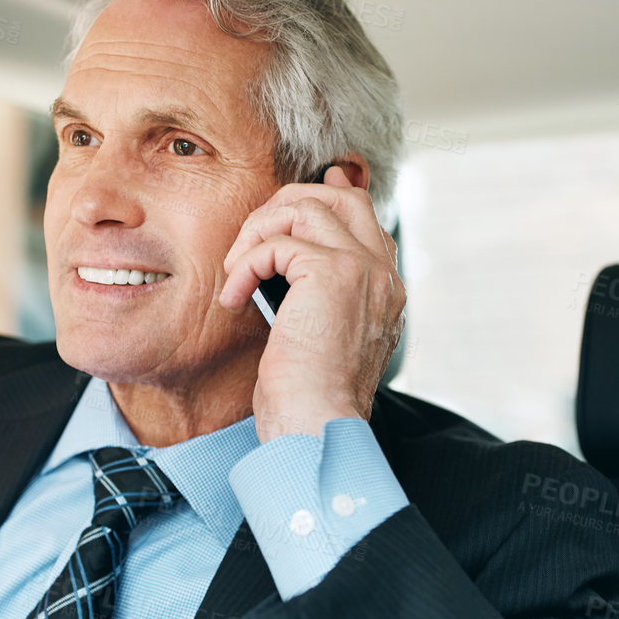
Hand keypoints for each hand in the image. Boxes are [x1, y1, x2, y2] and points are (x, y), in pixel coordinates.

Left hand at [219, 165, 405, 442]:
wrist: (316, 425)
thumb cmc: (309, 397)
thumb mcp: (320, 337)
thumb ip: (317, 294)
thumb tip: (291, 260)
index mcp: (384, 289)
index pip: (364, 216)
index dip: (330, 194)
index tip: (296, 196)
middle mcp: (382, 273)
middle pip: (340, 195)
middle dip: (287, 203)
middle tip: (251, 237)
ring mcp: (361, 268)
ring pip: (306, 206)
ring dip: (258, 231)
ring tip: (236, 270)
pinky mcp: (330, 273)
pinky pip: (276, 243)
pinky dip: (244, 265)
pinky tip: (234, 297)